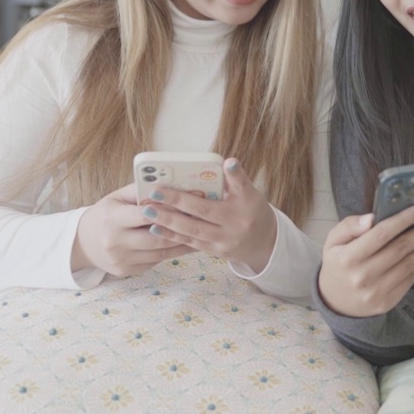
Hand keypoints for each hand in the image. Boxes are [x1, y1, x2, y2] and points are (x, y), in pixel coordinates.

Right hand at [71, 184, 192, 276]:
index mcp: (112, 218)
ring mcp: (121, 259)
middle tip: (201, 220)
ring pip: (160, 252)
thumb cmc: (105, 214)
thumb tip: (168, 185)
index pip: (144, 214)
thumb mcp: (116, 197)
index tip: (187, 203)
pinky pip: (155, 261)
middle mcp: (115, 241)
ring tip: (200, 232)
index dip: (167, 209)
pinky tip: (185, 244)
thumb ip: (139, 191)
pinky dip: (171, 252)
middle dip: (180, 229)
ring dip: (182, 243)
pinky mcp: (127, 271)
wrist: (84, 243)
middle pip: (156, 237)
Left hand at [138, 158, 278, 270]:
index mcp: (246, 203)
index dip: (234, 174)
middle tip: (155, 193)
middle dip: (177, 202)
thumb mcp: (251, 193)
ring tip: (148, 211)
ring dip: (168, 221)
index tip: (228, 162)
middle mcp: (236, 223)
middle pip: (204, 211)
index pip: (240, 186)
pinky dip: (172, 235)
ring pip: (193, 230)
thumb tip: (225, 162)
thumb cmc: (253, 211)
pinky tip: (155, 228)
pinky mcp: (216, 251)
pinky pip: (191, 243)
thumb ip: (235, 180)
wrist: (265, 244)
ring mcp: (225, 240)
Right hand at [317, 205, 413, 317]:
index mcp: (349, 257)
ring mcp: (377, 291)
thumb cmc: (338, 264)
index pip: (381, 234)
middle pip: (400, 248)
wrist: (336, 303)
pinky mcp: (388, 301)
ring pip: (409, 264)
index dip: (403, 220)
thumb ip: (349, 226)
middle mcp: (363, 275)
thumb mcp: (333, 241)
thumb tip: (371, 218)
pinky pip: (410, 279)